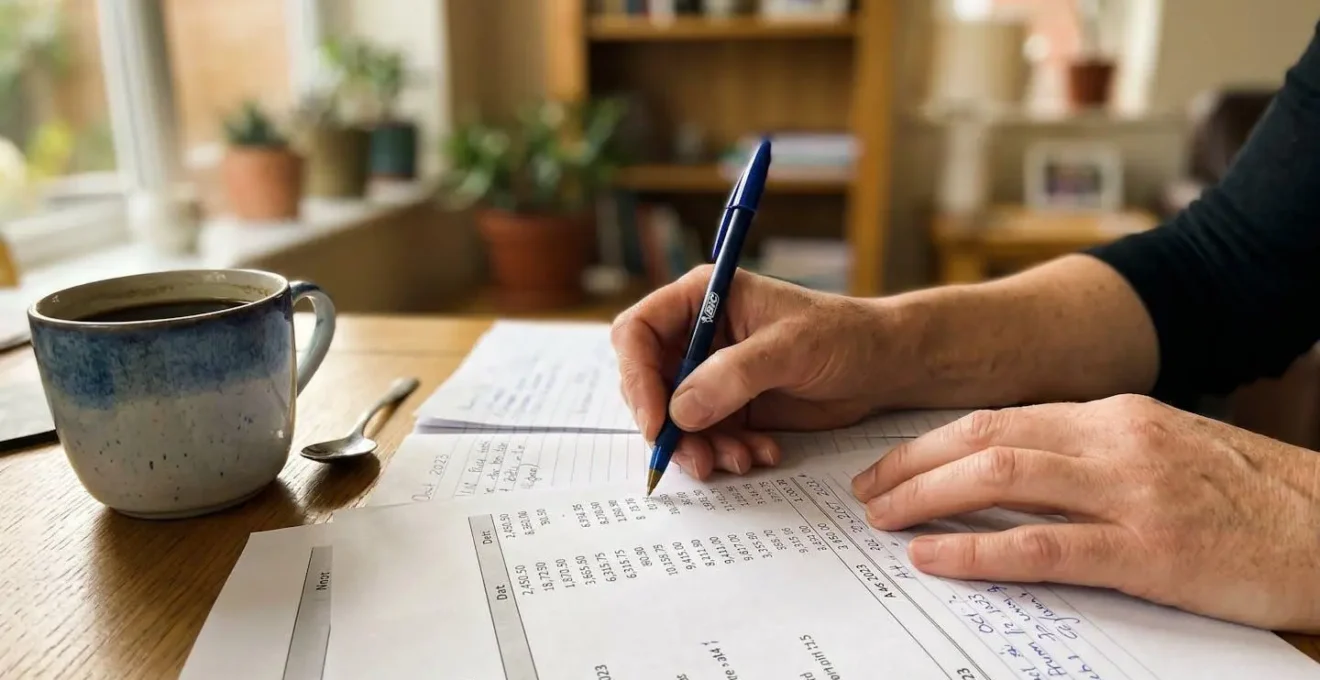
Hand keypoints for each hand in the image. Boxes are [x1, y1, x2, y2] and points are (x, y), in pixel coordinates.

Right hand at [611, 266, 891, 479]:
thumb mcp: (790, 348)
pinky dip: (727, 452)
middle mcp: (697, 334)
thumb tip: (681, 410)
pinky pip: (706, 437)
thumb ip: (734, 375)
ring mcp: (711, 372)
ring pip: (676, 419)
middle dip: (669, 426)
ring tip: (740, 460)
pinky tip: (762, 454)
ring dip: (701, 447)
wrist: (884, 365)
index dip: (637, 377)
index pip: (638, 332)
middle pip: (649, 383)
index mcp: (701, 299)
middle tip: (697, 458)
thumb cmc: (843, 335)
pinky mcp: (730, 405)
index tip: (657, 421)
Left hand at [851, 394, 1319, 632]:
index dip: (932, 441)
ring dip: (925, 496)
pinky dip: (976, 550)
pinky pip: (1040, 546)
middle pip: (983, 437)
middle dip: (911, 463)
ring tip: (881, 520)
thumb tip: (1017, 470)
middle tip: (865, 491)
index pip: (998, 417)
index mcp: (1115, 414)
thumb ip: (1094, 453)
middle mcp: (1114, 439)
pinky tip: (934, 559)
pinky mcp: (1147, 550)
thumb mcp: (1167, 451)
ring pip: (1000, 477)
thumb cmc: (1253, 498)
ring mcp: (1130, 491)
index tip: (892, 464)